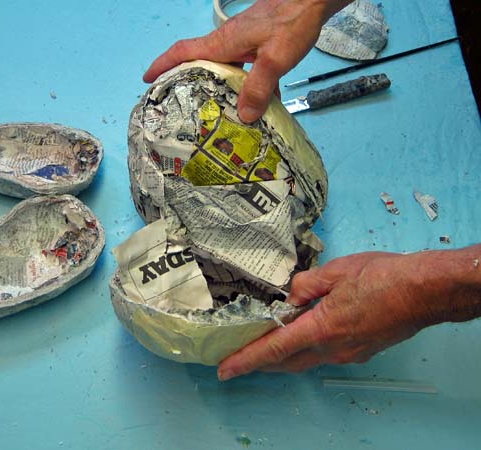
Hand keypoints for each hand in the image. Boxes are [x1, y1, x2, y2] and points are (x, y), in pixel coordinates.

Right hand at [143, 0, 351, 122]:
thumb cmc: (292, 20)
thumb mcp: (275, 58)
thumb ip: (259, 87)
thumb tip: (244, 116)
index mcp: (223, 42)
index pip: (183, 52)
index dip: (163, 65)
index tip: (148, 79)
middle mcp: (229, 42)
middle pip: (199, 63)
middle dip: (187, 82)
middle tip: (181, 106)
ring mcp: (244, 42)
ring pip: (224, 68)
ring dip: (219, 88)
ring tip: (219, 113)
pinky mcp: (259, 44)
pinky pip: (245, 68)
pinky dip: (248, 86)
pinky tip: (261, 104)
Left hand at [217, 247, 480, 380]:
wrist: (424, 291)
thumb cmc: (382, 278)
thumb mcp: (335, 271)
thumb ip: (304, 284)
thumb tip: (287, 295)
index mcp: (321, 328)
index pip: (274, 349)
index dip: (246, 360)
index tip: (225, 369)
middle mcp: (332, 348)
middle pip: (286, 362)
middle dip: (259, 364)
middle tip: (237, 361)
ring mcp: (348, 353)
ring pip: (305, 361)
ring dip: (282, 359)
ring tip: (264, 350)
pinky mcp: (360, 351)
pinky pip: (324, 355)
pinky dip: (305, 351)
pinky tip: (303, 337)